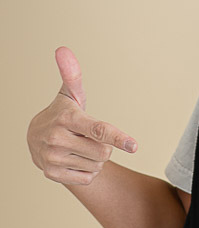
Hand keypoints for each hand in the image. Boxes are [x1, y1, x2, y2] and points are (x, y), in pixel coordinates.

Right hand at [27, 47, 137, 185]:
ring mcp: (53, 158)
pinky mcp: (53, 174)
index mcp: (67, 119)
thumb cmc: (61, 114)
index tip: (134, 145)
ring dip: (95, 159)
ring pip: (97, 166)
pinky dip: (86, 171)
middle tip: (88, 138)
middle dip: (104, 146)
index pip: (98, 130)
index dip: (117, 137)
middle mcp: (57, 139)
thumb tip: (63, 50)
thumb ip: (72, 75)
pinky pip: (87, 178)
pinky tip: (73, 159)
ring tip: (79, 148)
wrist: (34, 140)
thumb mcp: (69, 95)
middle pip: (104, 152)